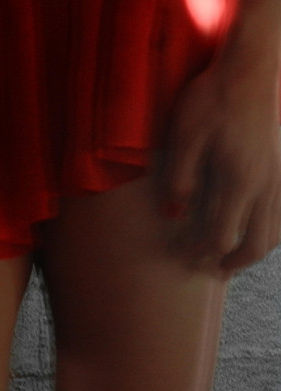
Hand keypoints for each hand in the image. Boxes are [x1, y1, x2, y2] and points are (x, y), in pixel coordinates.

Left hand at [158, 54, 280, 272]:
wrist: (251, 66)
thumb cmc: (214, 99)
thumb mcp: (185, 137)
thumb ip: (179, 179)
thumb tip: (173, 215)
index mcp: (241, 180)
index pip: (221, 236)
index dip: (201, 253)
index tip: (183, 257)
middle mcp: (267, 184)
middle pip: (258, 243)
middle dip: (233, 262)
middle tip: (212, 271)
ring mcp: (280, 176)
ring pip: (276, 230)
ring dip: (254, 250)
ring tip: (232, 258)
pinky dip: (269, 230)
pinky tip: (253, 229)